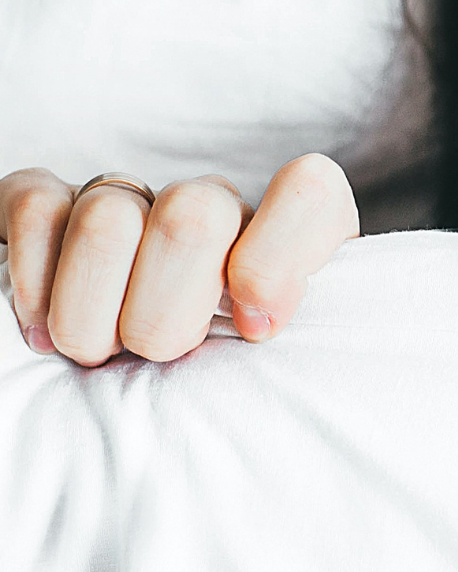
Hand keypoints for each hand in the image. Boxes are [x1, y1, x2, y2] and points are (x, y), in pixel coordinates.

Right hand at [1, 154, 358, 365]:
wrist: (136, 373)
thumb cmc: (227, 378)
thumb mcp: (280, 369)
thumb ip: (289, 342)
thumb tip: (259, 323)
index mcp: (286, 236)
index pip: (309, 193)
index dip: (277, 260)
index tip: (255, 329)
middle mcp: (213, 206)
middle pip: (194, 218)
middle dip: (165, 315)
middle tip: (158, 356)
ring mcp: (133, 199)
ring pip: (108, 220)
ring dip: (93, 314)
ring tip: (99, 353)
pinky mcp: (53, 204)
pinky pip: (36, 211)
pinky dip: (34, 282)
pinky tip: (44, 329)